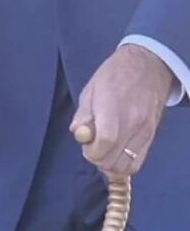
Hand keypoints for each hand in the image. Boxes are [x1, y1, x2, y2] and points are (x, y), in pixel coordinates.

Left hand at [70, 44, 173, 177]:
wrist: (149, 64)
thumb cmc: (115, 75)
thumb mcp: (91, 89)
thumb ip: (83, 115)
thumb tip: (79, 135)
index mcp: (113, 108)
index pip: (104, 143)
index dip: (91, 152)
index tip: (87, 145)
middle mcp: (132, 122)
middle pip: (111, 160)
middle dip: (97, 158)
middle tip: (94, 146)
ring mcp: (144, 131)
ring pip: (124, 167)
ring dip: (109, 165)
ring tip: (105, 151)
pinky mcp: (151, 136)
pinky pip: (136, 163)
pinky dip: (123, 166)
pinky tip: (115, 156)